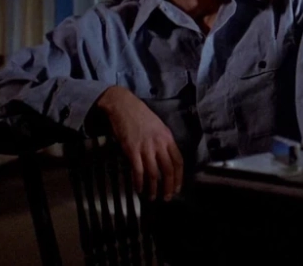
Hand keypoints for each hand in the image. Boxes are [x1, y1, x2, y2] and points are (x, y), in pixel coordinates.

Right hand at [95, 86, 183, 200]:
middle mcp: (159, 143)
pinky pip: (138, 170)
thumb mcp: (158, 127)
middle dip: (169, 186)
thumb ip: (162, 142)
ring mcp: (145, 147)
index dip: (179, 177)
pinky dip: (139, 182)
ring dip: (154, 187)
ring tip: (152, 197)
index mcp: (168, 138)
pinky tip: (139, 189)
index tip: (177, 187)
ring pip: (153, 172)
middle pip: (168, 169)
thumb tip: (164, 159)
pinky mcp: (131, 149)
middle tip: (167, 197)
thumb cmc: (140, 115)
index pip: (178, 161)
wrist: (123, 105)